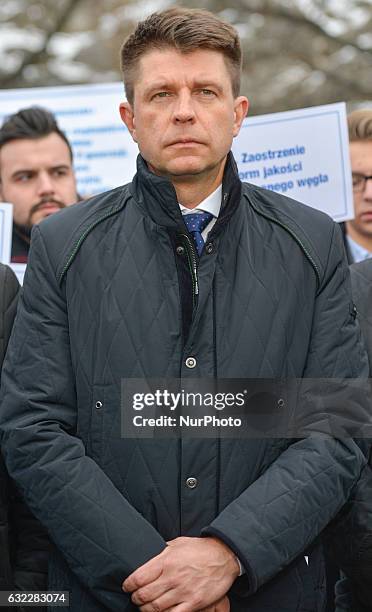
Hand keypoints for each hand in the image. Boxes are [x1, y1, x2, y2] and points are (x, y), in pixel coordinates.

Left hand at [122, 536, 238, 611]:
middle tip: (135, 597)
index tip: (127, 586)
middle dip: (136, 598)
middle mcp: (172, 577)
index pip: (139, 577)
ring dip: (146, 609)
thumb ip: (161, 552)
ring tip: (145, 606)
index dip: (129, 585)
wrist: (223, 557)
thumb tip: (148, 558)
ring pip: (155, 608)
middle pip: (144, 595)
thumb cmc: (199, 549)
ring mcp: (183, 592)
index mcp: (166, 561)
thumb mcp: (177, 543)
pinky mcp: (193, 603)